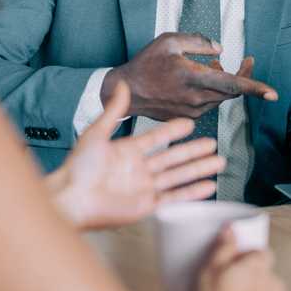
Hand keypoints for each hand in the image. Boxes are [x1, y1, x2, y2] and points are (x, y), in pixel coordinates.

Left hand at [50, 80, 226, 230]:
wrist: (71, 197)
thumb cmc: (79, 167)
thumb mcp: (96, 133)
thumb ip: (113, 111)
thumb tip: (121, 84)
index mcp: (127, 151)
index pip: (157, 138)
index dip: (173, 131)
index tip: (190, 123)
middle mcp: (138, 169)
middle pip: (173, 158)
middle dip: (194, 151)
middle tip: (213, 143)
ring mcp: (143, 188)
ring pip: (178, 176)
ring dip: (199, 169)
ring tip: (219, 162)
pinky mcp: (145, 205)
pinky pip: (173, 197)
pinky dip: (192, 192)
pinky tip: (209, 186)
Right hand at [101, 33, 276, 121]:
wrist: (126, 92)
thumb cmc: (146, 64)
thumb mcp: (169, 41)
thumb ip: (198, 42)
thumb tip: (221, 50)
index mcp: (193, 77)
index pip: (232, 85)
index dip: (255, 88)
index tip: (273, 93)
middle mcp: (196, 97)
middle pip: (232, 91)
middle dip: (244, 77)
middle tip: (248, 61)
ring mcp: (193, 110)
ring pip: (222, 97)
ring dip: (225, 82)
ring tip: (214, 66)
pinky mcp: (189, 116)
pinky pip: (210, 102)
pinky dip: (214, 90)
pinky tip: (203, 78)